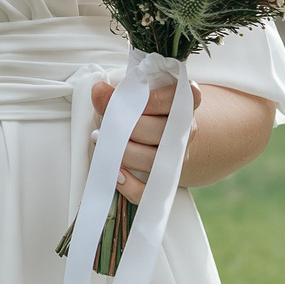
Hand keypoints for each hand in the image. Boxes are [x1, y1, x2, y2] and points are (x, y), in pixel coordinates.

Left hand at [90, 77, 199, 201]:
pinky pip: (149, 191)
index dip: (151, 100)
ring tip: (101, 141)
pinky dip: (130, 186)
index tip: (128, 97)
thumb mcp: (138, 95)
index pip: (176, 98)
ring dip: (122, 152)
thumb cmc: (147, 111)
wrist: (168, 137)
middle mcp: (185, 130)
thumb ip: (119, 93)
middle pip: (158, 130)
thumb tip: (99, 92)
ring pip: (151, 160)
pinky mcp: (166, 180)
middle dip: (126, 126)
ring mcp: (178, 157)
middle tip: (105, 121)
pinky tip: (116, 174)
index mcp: (183, 102)